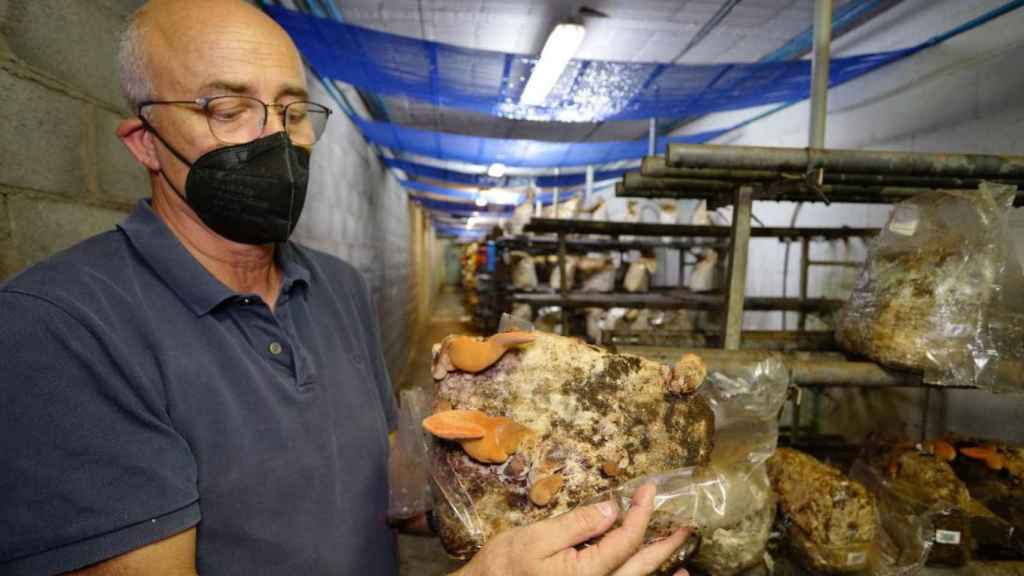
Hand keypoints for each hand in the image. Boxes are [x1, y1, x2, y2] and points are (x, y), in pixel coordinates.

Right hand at [454, 484, 691, 575]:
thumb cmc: (503, 567)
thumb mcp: (536, 538)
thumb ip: (577, 524)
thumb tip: (611, 509)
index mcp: (586, 573)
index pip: (625, 539)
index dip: (641, 512)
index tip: (649, 489)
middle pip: (641, 567)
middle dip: (666, 546)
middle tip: (687, 528)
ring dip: (660, 572)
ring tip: (683, 563)